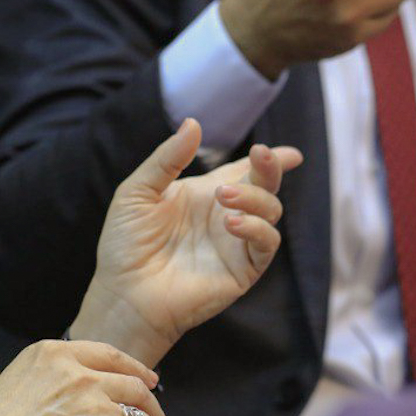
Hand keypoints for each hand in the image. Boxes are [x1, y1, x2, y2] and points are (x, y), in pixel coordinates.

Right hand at [0, 340, 172, 415]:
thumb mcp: (20, 382)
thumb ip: (56, 381)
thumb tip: (89, 400)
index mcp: (55, 354)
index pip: (109, 355)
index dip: (136, 369)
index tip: (150, 381)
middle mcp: (80, 375)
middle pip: (134, 386)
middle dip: (153, 408)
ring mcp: (95, 407)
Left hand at [71, 120, 303, 366]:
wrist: (124, 293)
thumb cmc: (125, 244)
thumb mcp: (138, 191)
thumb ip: (168, 158)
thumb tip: (194, 123)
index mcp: (203, 194)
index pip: (244, 171)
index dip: (270, 159)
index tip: (292, 152)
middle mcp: (224, 215)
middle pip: (265, 185)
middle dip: (271, 167)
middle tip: (262, 153)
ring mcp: (235, 242)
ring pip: (270, 210)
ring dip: (255, 196)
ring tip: (223, 196)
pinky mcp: (242, 269)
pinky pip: (266, 243)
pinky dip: (255, 228)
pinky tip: (230, 223)